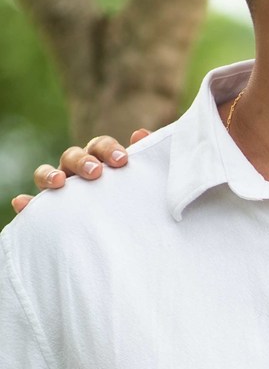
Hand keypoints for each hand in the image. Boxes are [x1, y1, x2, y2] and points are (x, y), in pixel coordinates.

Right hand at [11, 130, 149, 213]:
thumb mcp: (144, 182)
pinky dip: (27, 203)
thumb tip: (140, 134)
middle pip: (73, 156)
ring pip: (47, 174)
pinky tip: (22, 203)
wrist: (128, 234)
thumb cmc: (136, 201)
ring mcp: (61, 189)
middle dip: (83, 161)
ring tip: (59, 182)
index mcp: (101, 161)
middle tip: (96, 172)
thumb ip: (145, 158)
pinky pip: (34, 205)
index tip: (121, 160)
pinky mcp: (49, 210)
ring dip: (50, 174)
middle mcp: (77, 171)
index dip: (108, 149)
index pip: (100, 146)